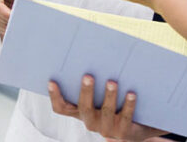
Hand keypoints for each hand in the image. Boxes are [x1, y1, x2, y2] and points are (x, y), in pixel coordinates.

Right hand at [48, 75, 166, 141]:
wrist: (134, 128)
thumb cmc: (112, 106)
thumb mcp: (99, 97)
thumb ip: (92, 84)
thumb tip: (89, 55)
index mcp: (80, 113)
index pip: (62, 108)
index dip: (55, 96)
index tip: (52, 81)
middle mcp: (91, 122)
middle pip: (85, 108)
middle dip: (86, 91)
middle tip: (88, 76)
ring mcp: (107, 128)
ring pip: (106, 112)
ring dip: (109, 96)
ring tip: (112, 82)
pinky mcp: (123, 132)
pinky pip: (125, 116)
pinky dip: (128, 104)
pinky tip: (131, 93)